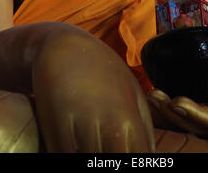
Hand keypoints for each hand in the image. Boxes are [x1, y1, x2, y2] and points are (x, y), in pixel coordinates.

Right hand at [32, 30, 154, 152]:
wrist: (63, 45)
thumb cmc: (102, 70)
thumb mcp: (131, 91)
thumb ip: (144, 127)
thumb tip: (152, 157)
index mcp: (131, 118)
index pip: (141, 160)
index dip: (136, 164)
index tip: (125, 154)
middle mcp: (110, 125)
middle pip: (113, 166)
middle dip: (111, 164)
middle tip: (106, 148)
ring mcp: (82, 127)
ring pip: (88, 163)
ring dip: (89, 159)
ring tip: (91, 143)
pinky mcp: (54, 128)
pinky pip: (63, 157)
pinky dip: (69, 155)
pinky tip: (73, 144)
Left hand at [147, 70, 207, 141]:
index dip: (193, 113)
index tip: (176, 100)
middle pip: (191, 127)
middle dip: (170, 113)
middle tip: (153, 94)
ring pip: (184, 130)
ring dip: (164, 116)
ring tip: (150, 97)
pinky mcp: (204, 132)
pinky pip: (183, 128)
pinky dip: (167, 119)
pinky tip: (153, 106)